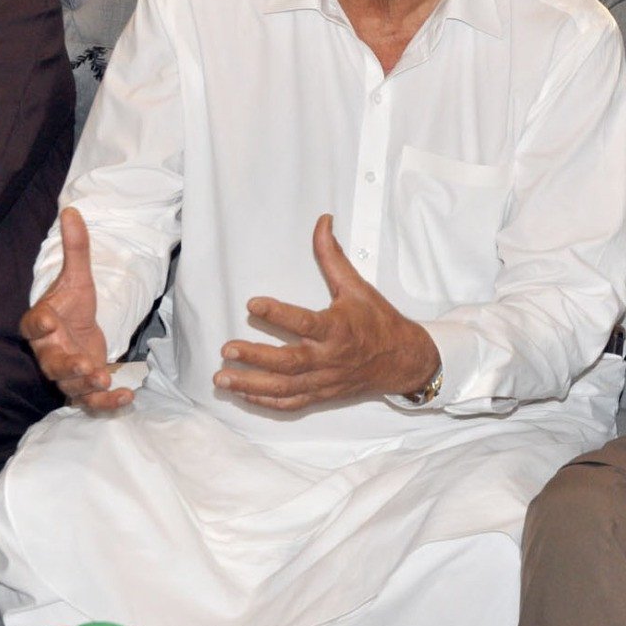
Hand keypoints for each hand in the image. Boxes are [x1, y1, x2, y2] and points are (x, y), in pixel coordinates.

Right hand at [21, 207, 131, 411]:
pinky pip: (90, 402)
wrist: (77, 333)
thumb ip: (76, 248)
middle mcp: (49, 352)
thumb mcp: (79, 278)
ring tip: (105, 380)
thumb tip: (72, 210)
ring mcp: (65, 373)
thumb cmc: (72, 307)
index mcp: (42, 324)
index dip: (39, 323)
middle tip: (85, 366)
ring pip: (70, 387)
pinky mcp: (83, 388)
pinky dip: (107, 404)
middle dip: (67, 367)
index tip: (49, 320)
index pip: (34, 324)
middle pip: (51, 363)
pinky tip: (127, 398)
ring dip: (87, 387)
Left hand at [215, 214, 438, 410]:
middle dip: (255, 357)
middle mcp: (329, 358)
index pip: (303, 322)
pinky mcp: (321, 394)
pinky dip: (266, 401)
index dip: (277, 314)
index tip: (252, 304)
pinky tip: (243, 395)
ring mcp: (324, 380)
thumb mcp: (356, 286)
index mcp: (337, 329)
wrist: (402, 359)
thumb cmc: (377, 321)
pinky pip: (291, 403)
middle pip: (288, 362)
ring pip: (284, 387)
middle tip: (227, 348)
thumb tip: (322, 222)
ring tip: (222, 377)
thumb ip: (332, 256)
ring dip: (251, 384)